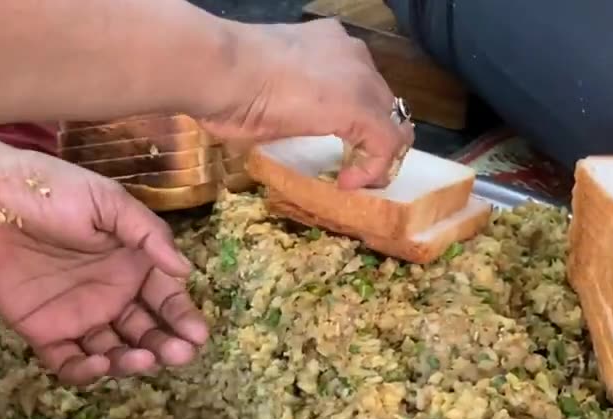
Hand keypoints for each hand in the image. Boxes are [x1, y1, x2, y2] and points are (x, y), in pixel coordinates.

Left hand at [0, 151, 209, 384]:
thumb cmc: (47, 189)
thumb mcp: (106, 201)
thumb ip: (146, 233)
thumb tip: (185, 270)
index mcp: (130, 263)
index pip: (167, 299)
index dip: (184, 319)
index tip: (198, 335)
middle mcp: (109, 294)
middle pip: (146, 331)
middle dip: (166, 346)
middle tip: (178, 354)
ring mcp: (77, 315)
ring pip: (114, 351)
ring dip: (132, 361)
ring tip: (141, 360)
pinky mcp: (42, 332)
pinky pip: (69, 362)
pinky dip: (86, 371)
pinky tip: (99, 363)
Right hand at [200, 19, 413, 189]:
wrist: (221, 70)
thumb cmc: (226, 80)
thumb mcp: (265, 87)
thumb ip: (285, 99)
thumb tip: (272, 119)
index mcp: (326, 42)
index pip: (358, 81)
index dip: (353, 116)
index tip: (334, 142)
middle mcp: (350, 53)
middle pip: (381, 100)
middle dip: (371, 135)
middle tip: (351, 165)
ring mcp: (360, 78)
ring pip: (391, 121)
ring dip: (376, 153)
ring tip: (354, 176)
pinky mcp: (362, 109)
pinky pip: (386, 144)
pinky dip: (372, 168)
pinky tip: (347, 181)